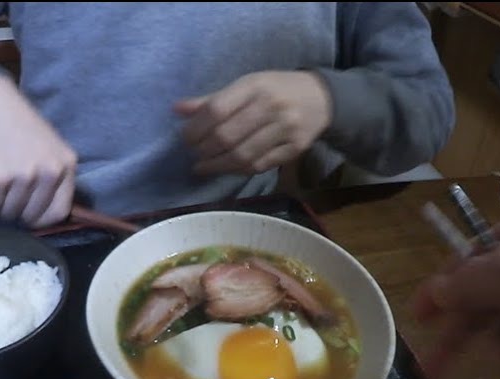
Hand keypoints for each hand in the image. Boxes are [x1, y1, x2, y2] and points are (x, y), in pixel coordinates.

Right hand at [0, 75, 76, 226]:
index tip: (28, 217)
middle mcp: (50, 172)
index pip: (59, 213)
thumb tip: (40, 217)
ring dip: (0, 210)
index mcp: (66, 165)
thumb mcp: (48, 149)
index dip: (41, 220)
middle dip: (18, 215)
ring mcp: (24, 175)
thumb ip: (51, 179)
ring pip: (11, 214)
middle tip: (6, 202)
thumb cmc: (16, 125)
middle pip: (33, 216)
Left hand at [175, 70, 331, 175]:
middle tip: (194, 153)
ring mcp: (285, 130)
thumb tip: (177, 110)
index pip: (217, 110)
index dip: (196, 128)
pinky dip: (237, 170)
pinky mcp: (294, 149)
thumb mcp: (246, 86)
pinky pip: (259, 166)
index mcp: (255, 86)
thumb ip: (213, 100)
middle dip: (204, 149)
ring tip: (203, 166)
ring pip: (243, 156)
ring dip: (217, 165)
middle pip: (227, 136)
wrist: (322, 99)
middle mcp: (272, 107)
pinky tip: (225, 168)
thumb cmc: (276, 90)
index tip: (185, 138)